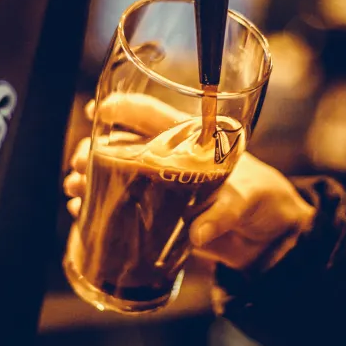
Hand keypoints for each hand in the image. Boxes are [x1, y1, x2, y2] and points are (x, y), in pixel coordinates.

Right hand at [63, 93, 315, 271]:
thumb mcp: (249, 197)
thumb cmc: (265, 198)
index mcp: (192, 139)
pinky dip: (97, 210)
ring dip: (88, 178)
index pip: (153, 114)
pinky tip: (80, 213)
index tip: (97, 109)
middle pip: (123, 144)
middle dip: (94, 148)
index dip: (124, 108)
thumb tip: (197, 233)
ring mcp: (161, 189)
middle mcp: (170, 159)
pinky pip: (121, 210)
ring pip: (115, 175)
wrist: (272, 237)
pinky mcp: (159, 218)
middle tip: (79, 161)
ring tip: (74, 187)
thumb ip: (224, 211)